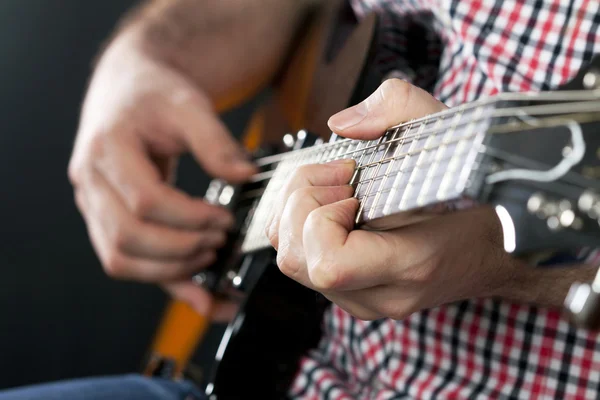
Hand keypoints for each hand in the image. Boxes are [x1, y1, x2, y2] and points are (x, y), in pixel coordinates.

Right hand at [68, 32, 255, 317]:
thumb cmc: (152, 93)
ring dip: (170, 269)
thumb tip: (246, 175)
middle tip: (220, 240)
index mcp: (107, 148)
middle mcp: (91, 182)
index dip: (189, 218)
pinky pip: (128, 261)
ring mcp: (94, 205)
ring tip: (211, 257)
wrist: (127, 88)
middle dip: (182, 248)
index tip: (223, 218)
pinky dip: (164, 280)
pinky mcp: (107, 219)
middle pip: (127, 238)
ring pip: (120, 259)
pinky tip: (199, 294)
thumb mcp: (188, 104)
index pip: (145, 201)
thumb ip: (216, 142)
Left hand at [265, 79, 520, 319]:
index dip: (322, 217)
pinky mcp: (352, 296)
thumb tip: (341, 124)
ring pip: (290, 261)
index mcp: (411, 264)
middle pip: (295, 261)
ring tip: (336, 191)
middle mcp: (381, 294)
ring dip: (298, 214)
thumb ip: (401, 109)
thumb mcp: (455, 134)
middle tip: (339, 180)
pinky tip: (332, 207)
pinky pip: (300, 262)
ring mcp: (364, 300)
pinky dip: (301, 226)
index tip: (352, 187)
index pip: (330, 265)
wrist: (500, 250)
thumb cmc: (479, 197)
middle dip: (301, 205)